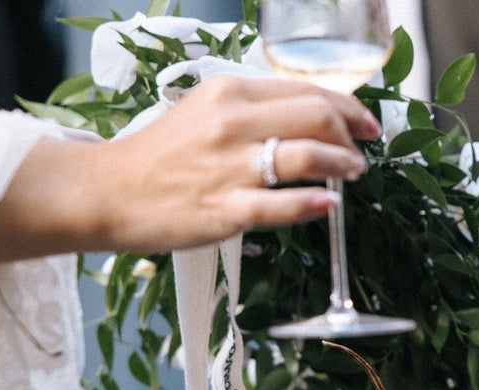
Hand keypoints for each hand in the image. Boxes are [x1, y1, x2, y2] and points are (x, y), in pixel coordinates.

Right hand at [0, 74, 382, 260]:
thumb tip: (308, 122)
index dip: (347, 107)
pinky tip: (329, 204)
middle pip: (316, 116)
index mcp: (230, 92)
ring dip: (341, 164)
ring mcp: (232, 168)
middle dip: (352, 134)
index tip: (366, 123)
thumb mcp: (207, 113)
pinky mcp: (228, 209)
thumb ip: (255, 113)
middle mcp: (233, 123)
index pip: (306, 91)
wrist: (112, 191)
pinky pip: (283, 206)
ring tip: (352, 173)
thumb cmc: (164, 156)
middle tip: (362, 151)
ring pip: (307, 156)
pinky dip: (314, 204)